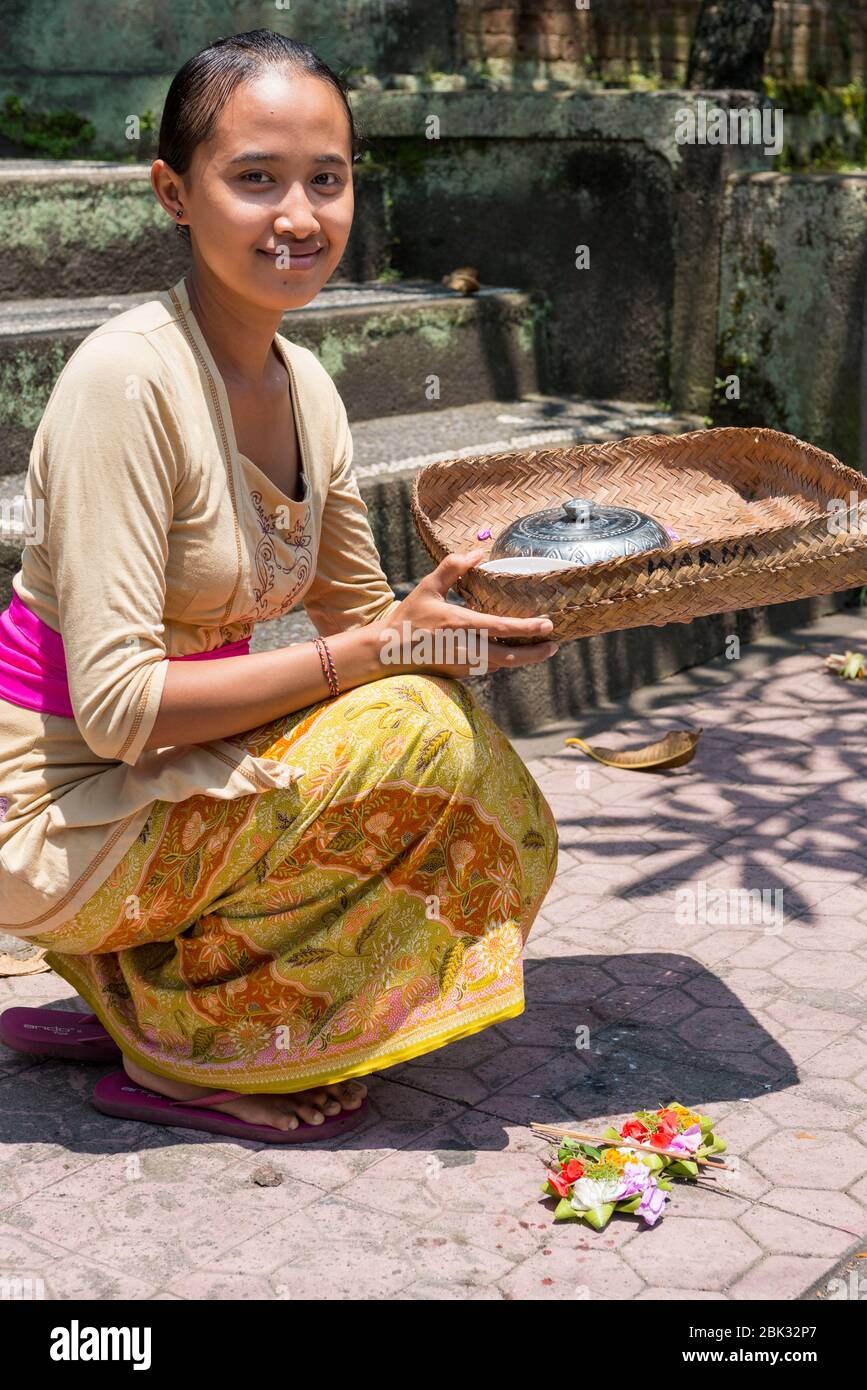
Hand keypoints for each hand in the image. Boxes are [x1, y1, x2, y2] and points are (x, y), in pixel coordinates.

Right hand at [376, 548, 559, 677]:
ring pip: (501, 664)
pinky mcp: (459, 673)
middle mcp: (466, 648)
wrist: (387, 652)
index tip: (548, 625)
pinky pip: (487, 667)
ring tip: (538, 647)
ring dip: (520, 657)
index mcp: (460, 624)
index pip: (503, 628)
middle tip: (554, 645)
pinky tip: (507, 651)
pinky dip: (501, 660)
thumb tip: (476, 553)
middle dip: (536, 653)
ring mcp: (463, 664)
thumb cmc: (408, 618)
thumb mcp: (428, 587)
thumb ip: (452, 567)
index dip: (529, 628)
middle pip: (511, 657)